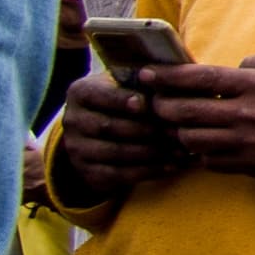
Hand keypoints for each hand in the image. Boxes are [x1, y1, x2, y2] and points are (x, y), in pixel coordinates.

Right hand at [50, 66, 181, 199]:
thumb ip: (144, 80)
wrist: (102, 128)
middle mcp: (73, 121)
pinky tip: (171, 166)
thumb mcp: (129, 82)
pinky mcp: (87, 172)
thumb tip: (166, 80)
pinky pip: (117, 174)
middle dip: (147, 129)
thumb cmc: (127, 97)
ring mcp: (77, 149)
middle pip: (109, 127)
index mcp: (81, 92)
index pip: (99, 96)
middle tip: (178, 131)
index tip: (143, 103)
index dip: (121, 100)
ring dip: (151, 152)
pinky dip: (147, 171)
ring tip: (182, 150)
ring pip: (115, 152)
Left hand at [148, 55, 254, 179]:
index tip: (148, 74)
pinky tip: (201, 142)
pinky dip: (198, 152)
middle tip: (151, 101)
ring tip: (175, 123)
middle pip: (185, 111)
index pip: (199, 78)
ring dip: (177, 131)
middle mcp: (245, 114)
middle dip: (160, 106)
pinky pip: (208, 160)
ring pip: (190, 139)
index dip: (168, 76)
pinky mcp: (247, 164)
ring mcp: (244, 142)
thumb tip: (234, 66)